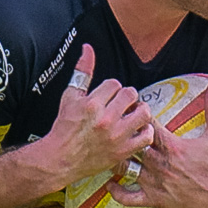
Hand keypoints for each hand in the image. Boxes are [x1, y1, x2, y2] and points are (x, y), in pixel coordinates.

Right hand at [37, 43, 154, 185]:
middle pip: (130, 95)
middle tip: (121, 104)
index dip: (112, 88)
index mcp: (92, 104)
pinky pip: (146, 136)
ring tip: (132, 114)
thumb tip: (87, 48)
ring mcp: (116, 136)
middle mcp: (105, 120)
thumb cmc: (65, 128)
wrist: (61, 158)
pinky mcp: (123, 151)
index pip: (114, 84)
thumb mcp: (70, 96)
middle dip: (126, 97)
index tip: (108, 96)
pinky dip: (145, 131)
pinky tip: (136, 129)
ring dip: (140, 111)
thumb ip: (82, 71)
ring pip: (143, 113)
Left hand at [108, 85, 207, 207]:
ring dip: (119, 160)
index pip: (147, 125)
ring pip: (126, 169)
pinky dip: (117, 191)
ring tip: (112, 152)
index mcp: (173, 147)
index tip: (134, 109)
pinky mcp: (154, 201)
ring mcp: (155, 184)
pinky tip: (112, 183)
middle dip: (124, 135)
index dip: (138, 114)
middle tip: (116, 128)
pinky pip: (128, 198)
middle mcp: (160, 165)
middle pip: (131, 145)